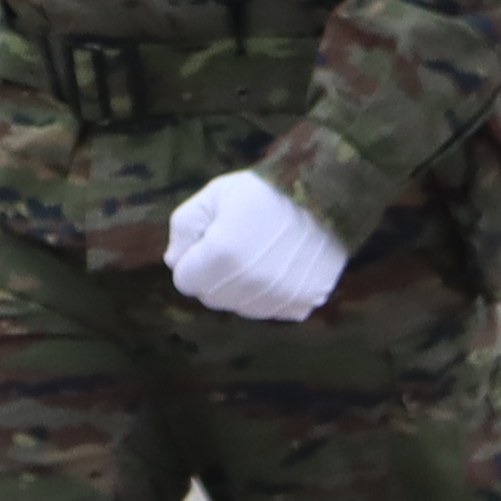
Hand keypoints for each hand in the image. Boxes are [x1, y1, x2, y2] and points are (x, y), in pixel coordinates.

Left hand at [164, 171, 348, 321]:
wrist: (325, 193)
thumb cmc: (263, 191)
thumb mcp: (213, 195)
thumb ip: (184, 228)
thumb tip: (174, 262)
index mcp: (221, 256)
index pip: (185, 282)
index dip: (192, 260)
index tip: (210, 240)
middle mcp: (250, 284)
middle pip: (212, 298)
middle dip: (214, 275)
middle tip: (236, 244)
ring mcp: (279, 297)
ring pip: (241, 307)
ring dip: (242, 287)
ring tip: (259, 254)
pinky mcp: (304, 302)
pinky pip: (273, 310)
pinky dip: (271, 295)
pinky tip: (280, 267)